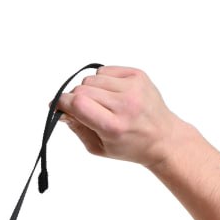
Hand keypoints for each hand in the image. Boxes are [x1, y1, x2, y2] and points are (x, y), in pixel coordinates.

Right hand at [55, 66, 182, 168]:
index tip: (57, 106)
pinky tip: (111, 94)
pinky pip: (106, 71)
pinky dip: (102, 81)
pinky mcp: (138, 75)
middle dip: (75, 99)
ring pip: (92, 79)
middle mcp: (124, 104)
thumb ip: (77, 128)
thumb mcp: (99, 148)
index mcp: (113, 127)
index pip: (78, 104)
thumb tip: (61, 110)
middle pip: (82, 90)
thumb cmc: (129, 146)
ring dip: (89, 90)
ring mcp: (133, 87)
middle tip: (83, 111)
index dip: (62, 103)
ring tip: (101, 104)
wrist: (163, 138)